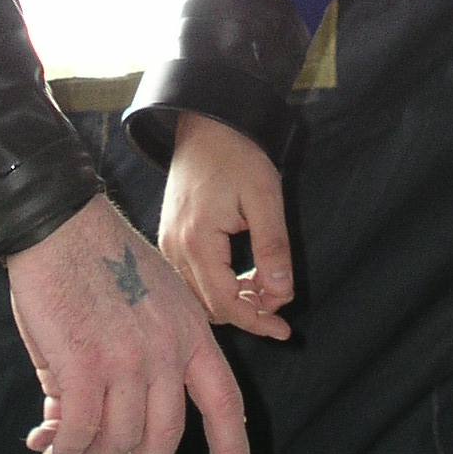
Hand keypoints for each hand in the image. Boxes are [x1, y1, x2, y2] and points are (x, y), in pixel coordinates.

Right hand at [5, 193, 249, 453]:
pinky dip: (65, 449)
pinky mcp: (84, 366)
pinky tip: (51, 452)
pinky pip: (79, 431)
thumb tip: (109, 421)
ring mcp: (127, 360)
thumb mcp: (149, 300)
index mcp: (191, 330)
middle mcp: (167, 350)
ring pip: (119, 439)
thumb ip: (140, 362)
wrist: (60, 223)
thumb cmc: (100, 258)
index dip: (232, 445)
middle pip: (166, 436)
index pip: (223, 399)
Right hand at [158, 111, 294, 340]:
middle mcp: (174, 248)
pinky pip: (192, 279)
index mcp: (196, 241)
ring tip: (264, 291)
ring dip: (232, 302)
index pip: (225, 303)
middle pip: (209, 305)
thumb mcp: (265, 198)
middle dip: (247, 313)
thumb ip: (273, 248)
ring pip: (199, 296)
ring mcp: (168, 244)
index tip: (284, 330)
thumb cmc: (236, 154)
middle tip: (279, 308)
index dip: (256, 320)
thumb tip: (282, 294)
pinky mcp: (170, 238)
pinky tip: (242, 279)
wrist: (207, 124)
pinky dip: (218, 288)